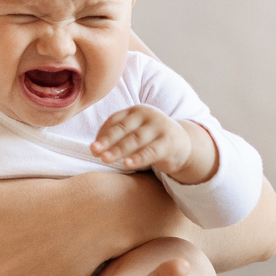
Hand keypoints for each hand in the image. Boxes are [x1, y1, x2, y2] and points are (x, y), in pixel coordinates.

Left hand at [93, 107, 216, 183]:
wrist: (182, 145)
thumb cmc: (150, 139)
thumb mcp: (134, 133)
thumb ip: (116, 137)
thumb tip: (94, 148)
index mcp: (135, 111)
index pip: (115, 121)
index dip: (102, 134)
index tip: (93, 148)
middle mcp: (147, 115)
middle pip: (123, 129)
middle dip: (107, 141)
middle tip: (94, 152)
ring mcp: (159, 127)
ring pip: (135, 139)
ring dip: (119, 150)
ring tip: (106, 159)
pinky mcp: (169, 142)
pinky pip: (151, 151)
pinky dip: (138, 158)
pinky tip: (127, 164)